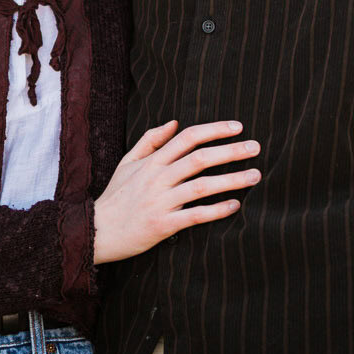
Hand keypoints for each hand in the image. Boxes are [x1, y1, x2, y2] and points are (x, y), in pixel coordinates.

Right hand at [94, 120, 261, 263]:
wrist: (97, 231)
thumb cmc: (116, 196)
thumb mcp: (127, 162)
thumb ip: (150, 140)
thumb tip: (175, 122)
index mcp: (152, 161)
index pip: (188, 137)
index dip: (214, 129)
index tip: (238, 127)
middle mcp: (158, 178)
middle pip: (199, 158)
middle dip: (231, 151)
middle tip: (256, 147)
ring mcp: (160, 201)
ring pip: (201, 186)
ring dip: (232, 180)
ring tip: (255, 175)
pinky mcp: (163, 225)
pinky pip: (195, 216)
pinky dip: (217, 210)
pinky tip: (235, 206)